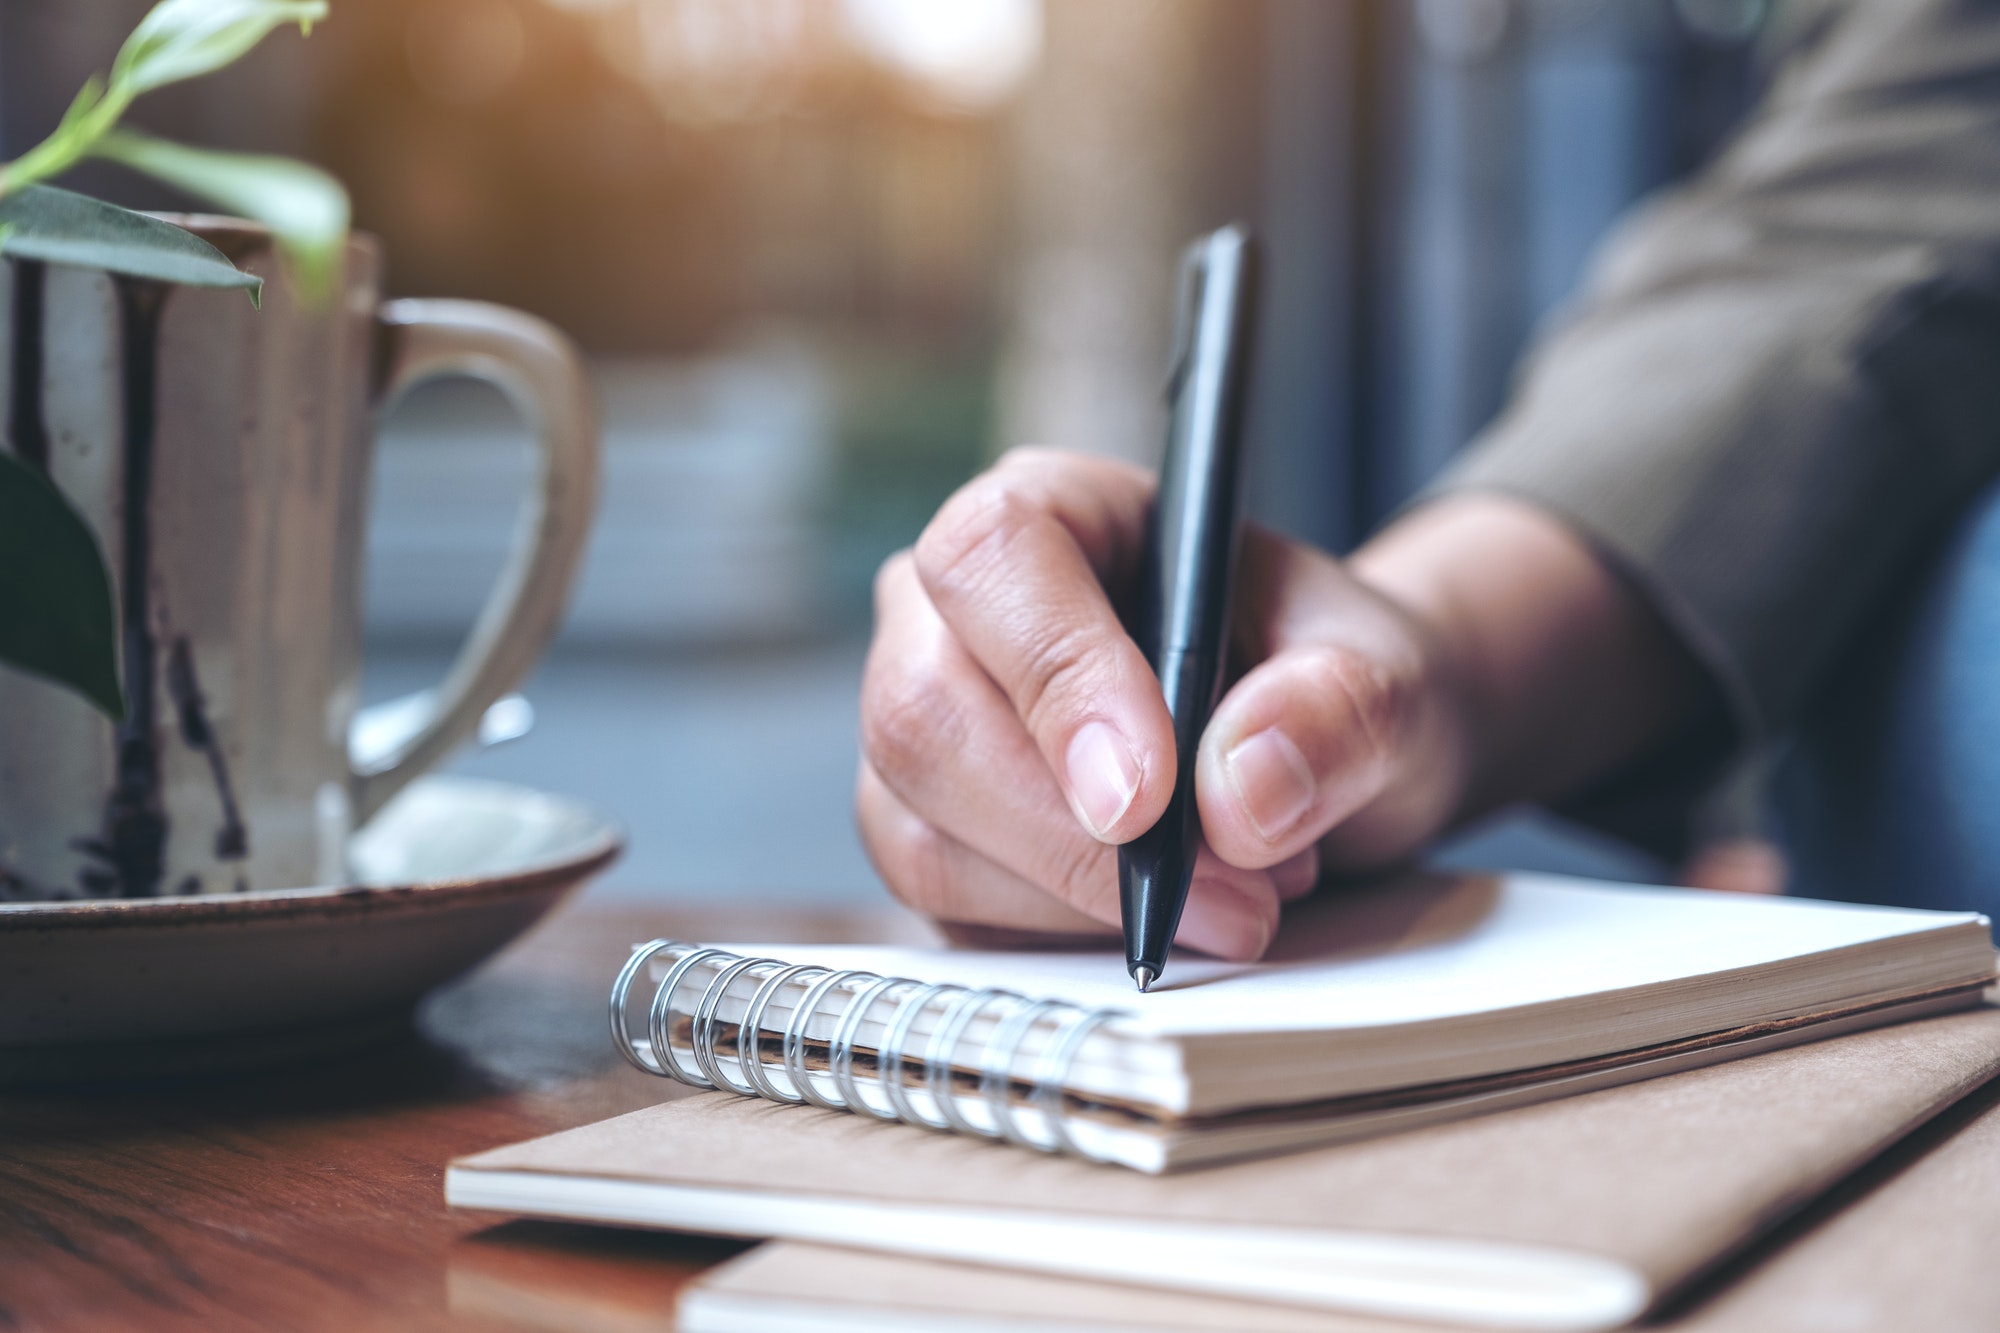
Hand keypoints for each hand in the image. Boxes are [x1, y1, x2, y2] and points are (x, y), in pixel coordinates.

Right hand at [855, 448, 1474, 959]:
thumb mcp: (1383, 675)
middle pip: (923, 716)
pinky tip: (1172, 919)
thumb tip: (1242, 791)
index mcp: (1052, 513)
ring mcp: (925, 733)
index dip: (1055, 678)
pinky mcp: (931, 841)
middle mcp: (951, 614)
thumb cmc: (1326, 681)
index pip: (991, 561)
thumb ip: (1337, 710)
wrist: (1319, 755)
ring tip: (1236, 896)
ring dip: (1083, 902)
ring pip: (921, 835)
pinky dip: (1068, 940)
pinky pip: (951, 914)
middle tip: (1232, 891)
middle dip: (1073, 838)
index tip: (1149, 797)